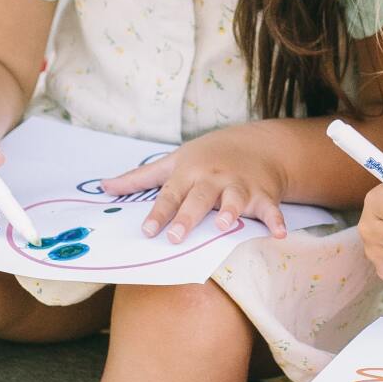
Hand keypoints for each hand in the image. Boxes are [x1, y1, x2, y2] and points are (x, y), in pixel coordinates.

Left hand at [100, 128, 286, 241]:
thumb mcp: (174, 161)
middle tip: (175, 237)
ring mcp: (239, 186)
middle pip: (198, 199)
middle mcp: (213, 179)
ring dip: (231, 212)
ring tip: (225, 225)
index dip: (158, 212)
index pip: (170, 194)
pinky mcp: (264, 195)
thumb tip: (103, 186)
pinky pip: (271, 209)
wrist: (257, 144)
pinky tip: (279, 234)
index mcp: (189, 173)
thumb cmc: (208, 156)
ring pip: (234, 200)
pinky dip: (276, 220)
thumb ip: (139, 178)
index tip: (147, 231)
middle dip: (188, 217)